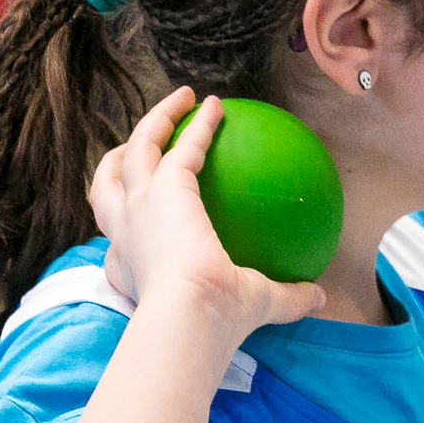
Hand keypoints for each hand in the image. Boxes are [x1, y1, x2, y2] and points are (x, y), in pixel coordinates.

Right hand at [91, 87, 323, 335]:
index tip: (143, 221)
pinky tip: (216, 105)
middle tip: (139, 145)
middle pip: (106, 187)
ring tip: (180, 101)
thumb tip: (317, 299)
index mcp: (131, 269)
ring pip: (132, 151)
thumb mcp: (254, 306)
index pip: (122, 244)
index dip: (127, 230)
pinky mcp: (160, 186)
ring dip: (154, 122)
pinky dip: (197, 123)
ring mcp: (135, 208)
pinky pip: (180, 144)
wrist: (187, 315)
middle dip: (116, 161)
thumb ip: (285, 298)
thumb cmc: (213, 322)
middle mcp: (123, 236)